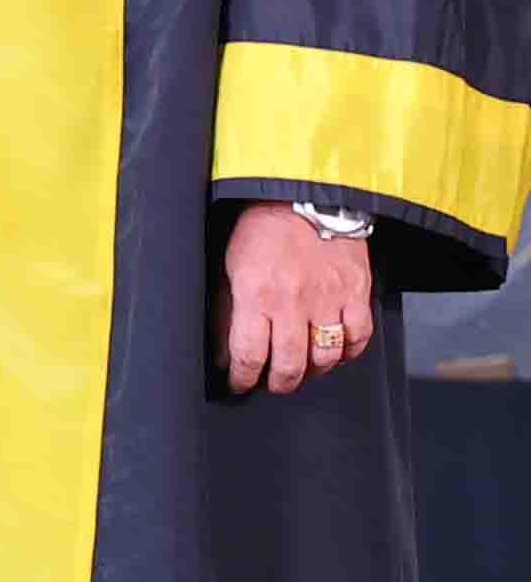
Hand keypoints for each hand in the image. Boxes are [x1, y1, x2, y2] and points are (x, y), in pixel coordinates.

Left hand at [226, 201, 381, 395]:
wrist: (303, 197)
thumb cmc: (261, 230)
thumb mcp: (230, 267)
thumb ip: (227, 311)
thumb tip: (224, 353)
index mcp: (255, 294)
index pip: (249, 354)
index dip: (243, 378)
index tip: (240, 383)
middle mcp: (293, 302)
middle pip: (290, 365)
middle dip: (278, 383)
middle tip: (272, 383)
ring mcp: (329, 299)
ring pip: (325, 358)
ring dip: (311, 373)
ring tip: (301, 371)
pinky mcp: (357, 293)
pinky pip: (357, 338)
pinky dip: (346, 353)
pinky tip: (333, 354)